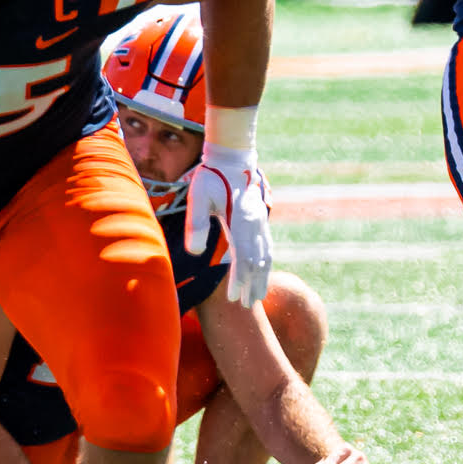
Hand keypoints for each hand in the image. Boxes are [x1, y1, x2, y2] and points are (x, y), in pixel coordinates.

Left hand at [185, 143, 271, 305]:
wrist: (232, 156)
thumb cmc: (211, 176)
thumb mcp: (197, 196)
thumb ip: (196, 223)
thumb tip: (194, 252)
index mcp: (241, 221)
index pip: (244, 258)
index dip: (239, 280)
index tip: (233, 299)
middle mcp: (256, 224)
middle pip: (259, 262)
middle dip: (253, 285)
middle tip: (248, 306)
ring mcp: (261, 221)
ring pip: (267, 255)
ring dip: (263, 277)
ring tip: (259, 296)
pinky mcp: (261, 219)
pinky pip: (268, 246)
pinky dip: (266, 263)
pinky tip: (262, 271)